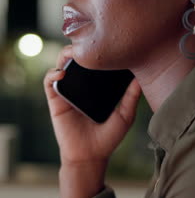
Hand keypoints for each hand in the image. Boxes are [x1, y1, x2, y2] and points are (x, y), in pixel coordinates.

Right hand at [44, 45, 141, 165]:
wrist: (90, 156)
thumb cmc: (108, 138)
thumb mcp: (125, 115)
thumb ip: (132, 96)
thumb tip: (141, 76)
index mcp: (96, 87)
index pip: (95, 63)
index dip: (96, 51)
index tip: (105, 42)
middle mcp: (81, 87)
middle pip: (77, 60)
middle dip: (80, 47)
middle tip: (88, 41)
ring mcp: (67, 92)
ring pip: (61, 65)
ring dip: (64, 55)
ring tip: (73, 51)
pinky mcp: (55, 100)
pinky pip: (49, 82)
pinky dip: (53, 74)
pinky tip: (62, 73)